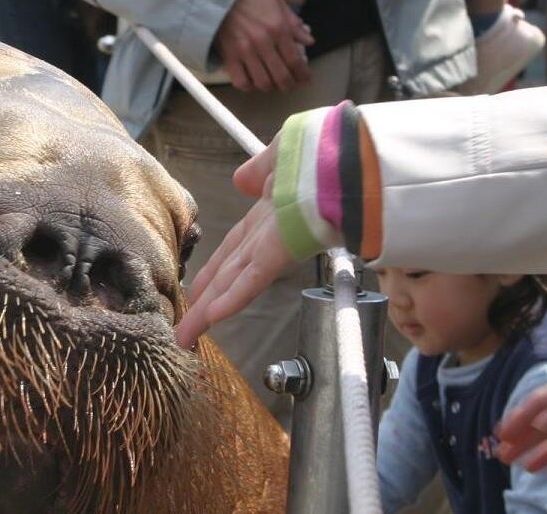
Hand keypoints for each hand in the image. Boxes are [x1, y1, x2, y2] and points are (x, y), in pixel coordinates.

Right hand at [176, 137, 318, 347]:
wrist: (359, 152)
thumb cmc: (329, 147)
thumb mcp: (286, 148)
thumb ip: (263, 167)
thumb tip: (241, 181)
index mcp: (274, 208)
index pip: (237, 244)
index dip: (217, 266)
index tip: (198, 286)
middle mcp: (273, 231)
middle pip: (232, 270)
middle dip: (207, 296)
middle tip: (186, 325)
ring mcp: (278, 241)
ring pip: (236, 279)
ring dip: (209, 307)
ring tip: (188, 333)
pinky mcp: (285, 248)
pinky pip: (253, 276)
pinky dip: (233, 296)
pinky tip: (212, 316)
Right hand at [215, 0, 314, 91]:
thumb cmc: (251, 0)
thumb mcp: (278, 4)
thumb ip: (294, 23)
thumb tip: (308, 41)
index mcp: (278, 29)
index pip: (295, 60)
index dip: (302, 74)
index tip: (306, 80)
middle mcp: (263, 43)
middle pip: (281, 76)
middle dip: (288, 85)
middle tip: (290, 85)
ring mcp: (245, 52)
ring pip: (262, 82)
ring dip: (270, 87)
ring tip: (272, 84)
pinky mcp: (230, 57)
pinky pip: (241, 82)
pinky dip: (249, 86)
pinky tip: (252, 82)